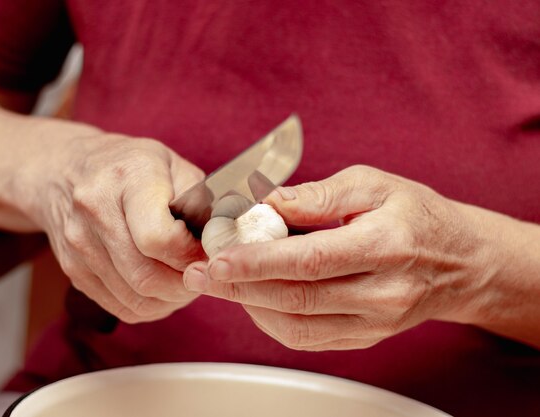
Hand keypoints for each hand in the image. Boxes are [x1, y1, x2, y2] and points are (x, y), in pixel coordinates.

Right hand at [22, 133, 205, 322]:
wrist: (65, 170)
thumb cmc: (131, 165)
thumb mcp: (173, 164)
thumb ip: (201, 199)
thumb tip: (222, 240)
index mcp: (126, 178)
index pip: (158, 238)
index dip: (189, 255)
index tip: (206, 251)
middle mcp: (95, 211)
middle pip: (147, 276)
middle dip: (186, 285)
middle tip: (205, 276)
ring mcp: (79, 245)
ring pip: (135, 298)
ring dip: (170, 300)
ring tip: (187, 282)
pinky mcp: (73, 270)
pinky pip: (120, 307)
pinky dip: (150, 306)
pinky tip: (163, 289)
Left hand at [183, 165, 492, 349]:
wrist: (459, 263)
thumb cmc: (415, 214)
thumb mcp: (374, 184)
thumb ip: (321, 195)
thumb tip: (270, 203)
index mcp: (385, 245)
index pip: (311, 260)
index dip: (258, 262)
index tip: (216, 259)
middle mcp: (381, 293)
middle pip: (296, 297)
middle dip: (238, 287)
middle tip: (196, 274)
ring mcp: (374, 323)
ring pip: (296, 324)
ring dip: (249, 305)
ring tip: (217, 283)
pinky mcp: (365, 339)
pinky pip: (307, 338)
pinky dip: (271, 320)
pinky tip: (253, 298)